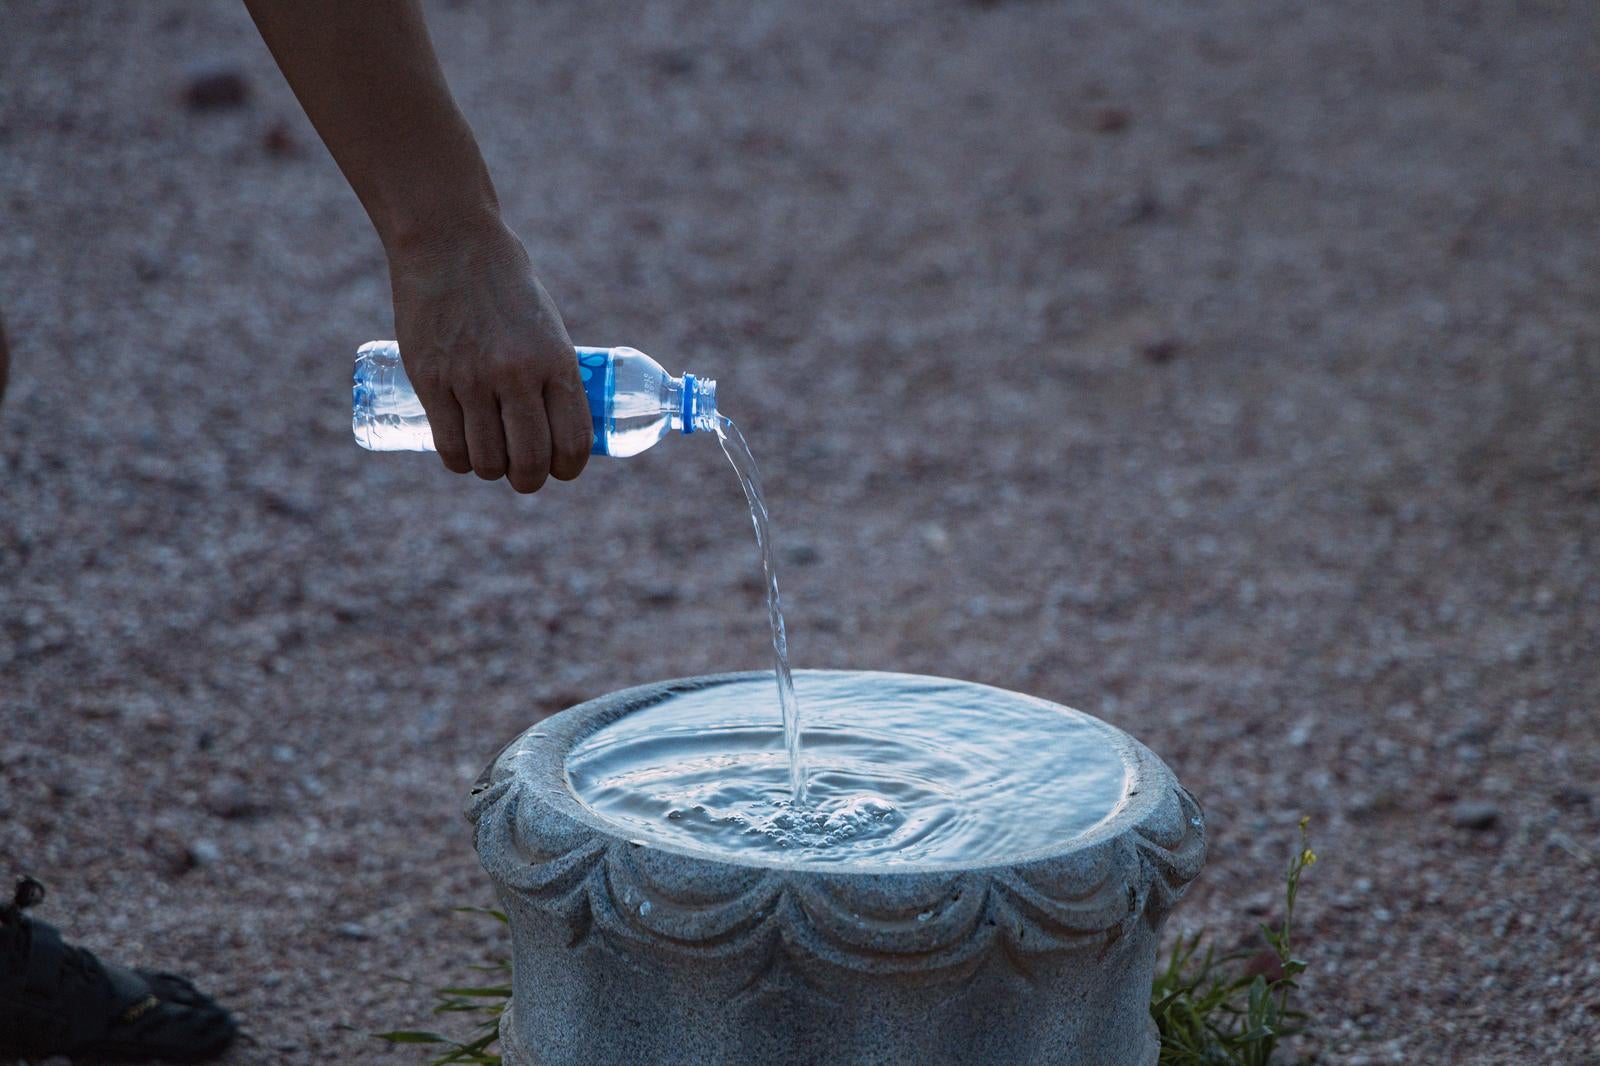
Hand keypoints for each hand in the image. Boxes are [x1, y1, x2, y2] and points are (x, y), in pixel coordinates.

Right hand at [387, 216, 589, 492]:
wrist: (451, 241)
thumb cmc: (507, 286)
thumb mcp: (548, 328)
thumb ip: (552, 377)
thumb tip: (554, 429)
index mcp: (556, 362)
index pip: (573, 443)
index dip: (567, 468)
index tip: (559, 468)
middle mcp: (516, 375)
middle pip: (529, 463)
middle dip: (528, 479)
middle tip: (522, 471)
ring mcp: (470, 380)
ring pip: (487, 462)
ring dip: (491, 470)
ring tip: (490, 455)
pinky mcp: (430, 380)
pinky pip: (450, 446)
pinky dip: (460, 459)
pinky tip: (462, 449)